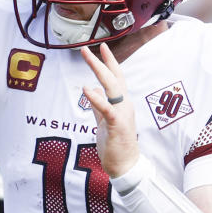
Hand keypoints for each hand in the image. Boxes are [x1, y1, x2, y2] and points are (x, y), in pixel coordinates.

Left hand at [80, 43, 139, 177]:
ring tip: (87, 57)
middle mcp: (125, 104)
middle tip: (87, 48)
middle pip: (114, 77)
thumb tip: (91, 89)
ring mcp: (122, 113)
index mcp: (122, 103)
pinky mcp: (117, 124)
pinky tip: (86, 89)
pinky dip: (96, 98)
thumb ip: (98, 106)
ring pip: (112, 87)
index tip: (103, 47)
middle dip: (101, 61)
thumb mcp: (104, 121)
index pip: (116, 78)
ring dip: (99, 70)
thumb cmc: (116, 144)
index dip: (110, 62)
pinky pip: (106, 108)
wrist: (125, 165)